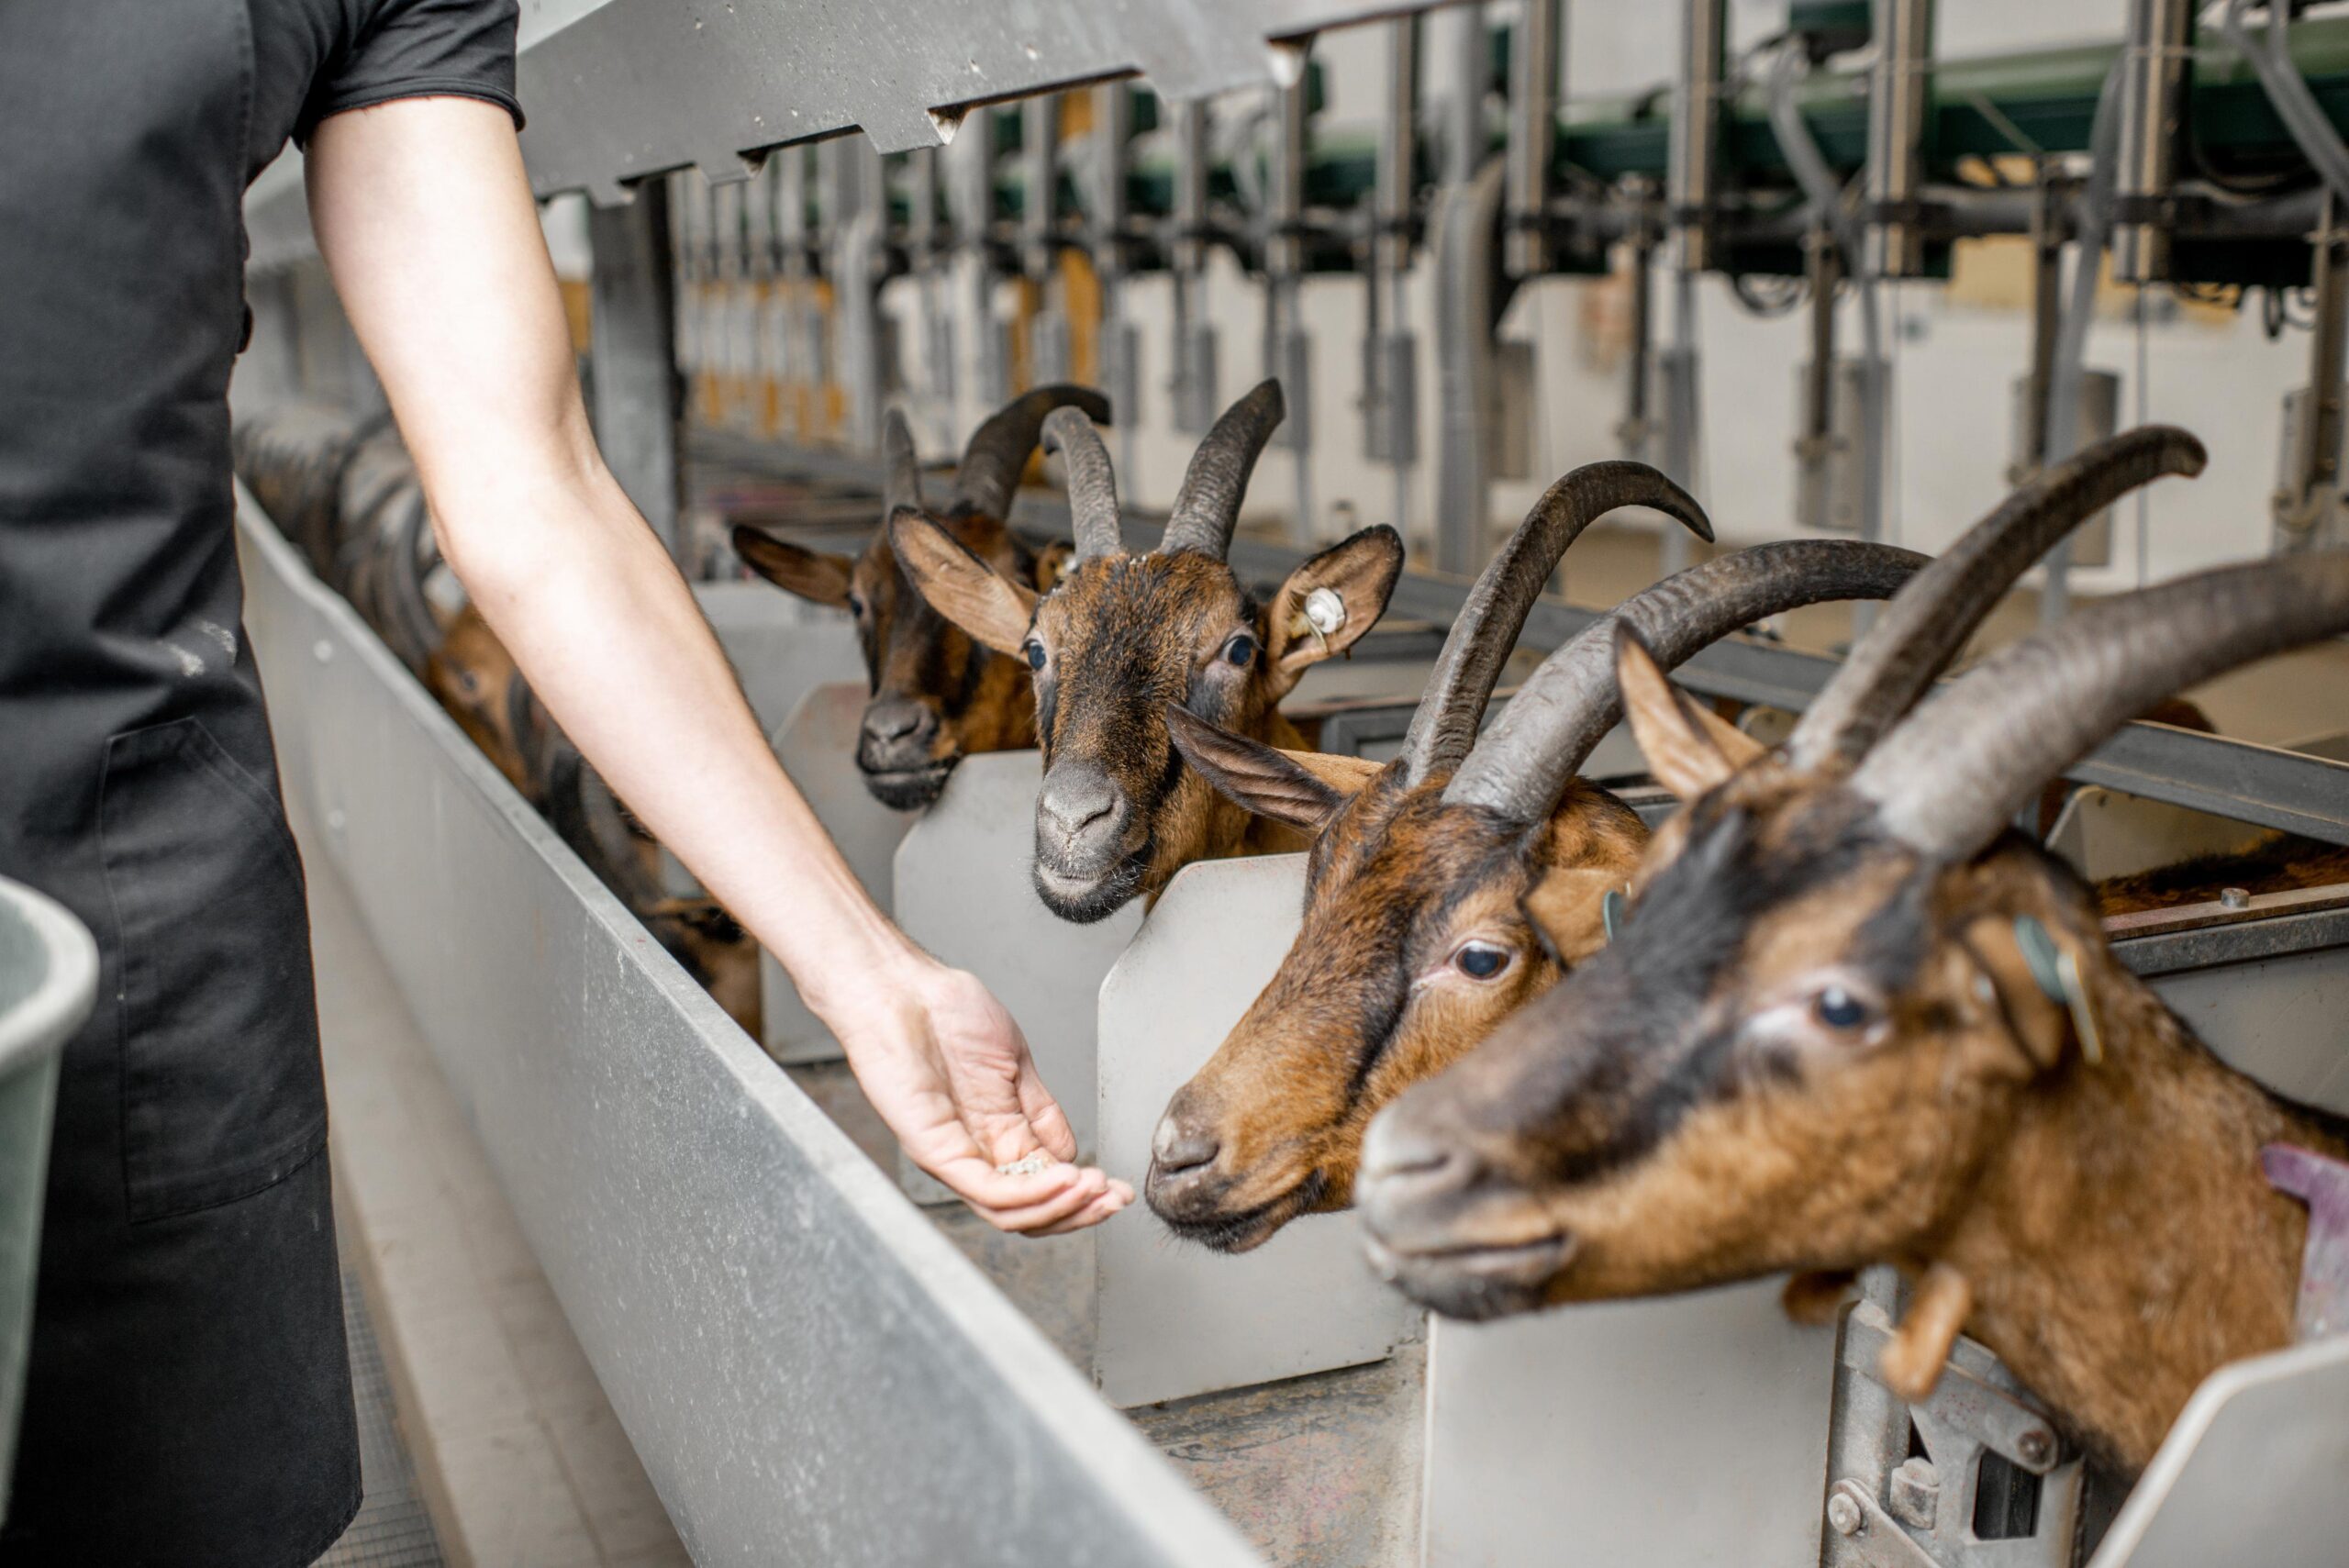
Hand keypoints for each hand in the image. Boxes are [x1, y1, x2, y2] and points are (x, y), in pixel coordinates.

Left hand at [826, 956, 1132, 1235]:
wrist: (901, 987)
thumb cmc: (944, 1013)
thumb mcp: (1014, 1063)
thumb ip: (1042, 1111)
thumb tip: (1070, 1152)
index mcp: (997, 1134)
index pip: (1043, 1186)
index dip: (1083, 1196)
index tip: (1118, 1190)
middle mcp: (975, 1152)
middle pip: (1030, 1211)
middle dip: (1079, 1211)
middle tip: (1114, 1200)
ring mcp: (953, 1154)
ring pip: (1009, 1212)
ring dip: (1060, 1207)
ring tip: (1094, 1190)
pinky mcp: (933, 1149)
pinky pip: (985, 1190)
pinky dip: (1030, 1193)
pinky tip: (1064, 1179)